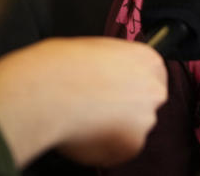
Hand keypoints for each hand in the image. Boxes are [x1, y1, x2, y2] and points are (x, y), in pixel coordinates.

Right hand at [0, 37, 166, 167]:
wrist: (46, 91)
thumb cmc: (60, 66)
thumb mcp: (94, 49)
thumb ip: (112, 65)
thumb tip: (104, 74)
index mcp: (147, 60)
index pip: (151, 76)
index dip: (129, 86)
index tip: (114, 92)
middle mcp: (153, 89)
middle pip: (144, 103)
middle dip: (124, 109)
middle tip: (95, 109)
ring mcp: (146, 119)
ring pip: (131, 129)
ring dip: (112, 129)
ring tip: (82, 119)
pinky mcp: (131, 146)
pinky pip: (116, 151)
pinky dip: (100, 148)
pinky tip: (81, 133)